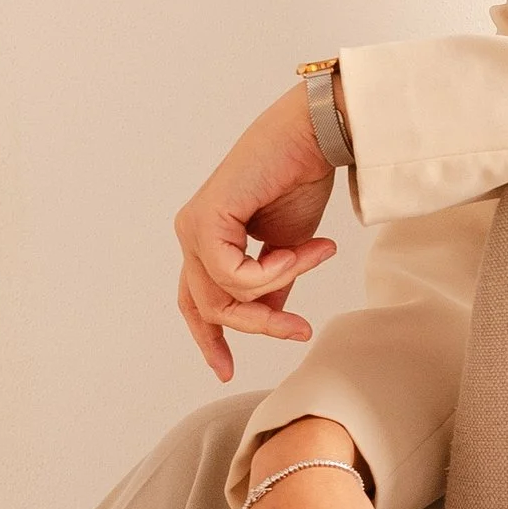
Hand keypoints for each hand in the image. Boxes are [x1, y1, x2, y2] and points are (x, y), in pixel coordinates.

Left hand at [175, 83, 339, 382]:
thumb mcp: (286, 249)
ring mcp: (193, 227)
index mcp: (207, 240)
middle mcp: (192, 234)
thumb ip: (270, 284)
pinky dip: (272, 273)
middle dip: (258, 326)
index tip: (226, 371)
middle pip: (210, 308)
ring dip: (277, 290)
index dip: (209, 339)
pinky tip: (298, 250)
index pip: (195, 302)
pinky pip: (232, 277)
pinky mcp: (204, 220)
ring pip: (223, 297)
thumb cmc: (300, 180)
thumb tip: (268, 318)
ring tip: (314, 256)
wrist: (312, 137)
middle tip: (301, 331)